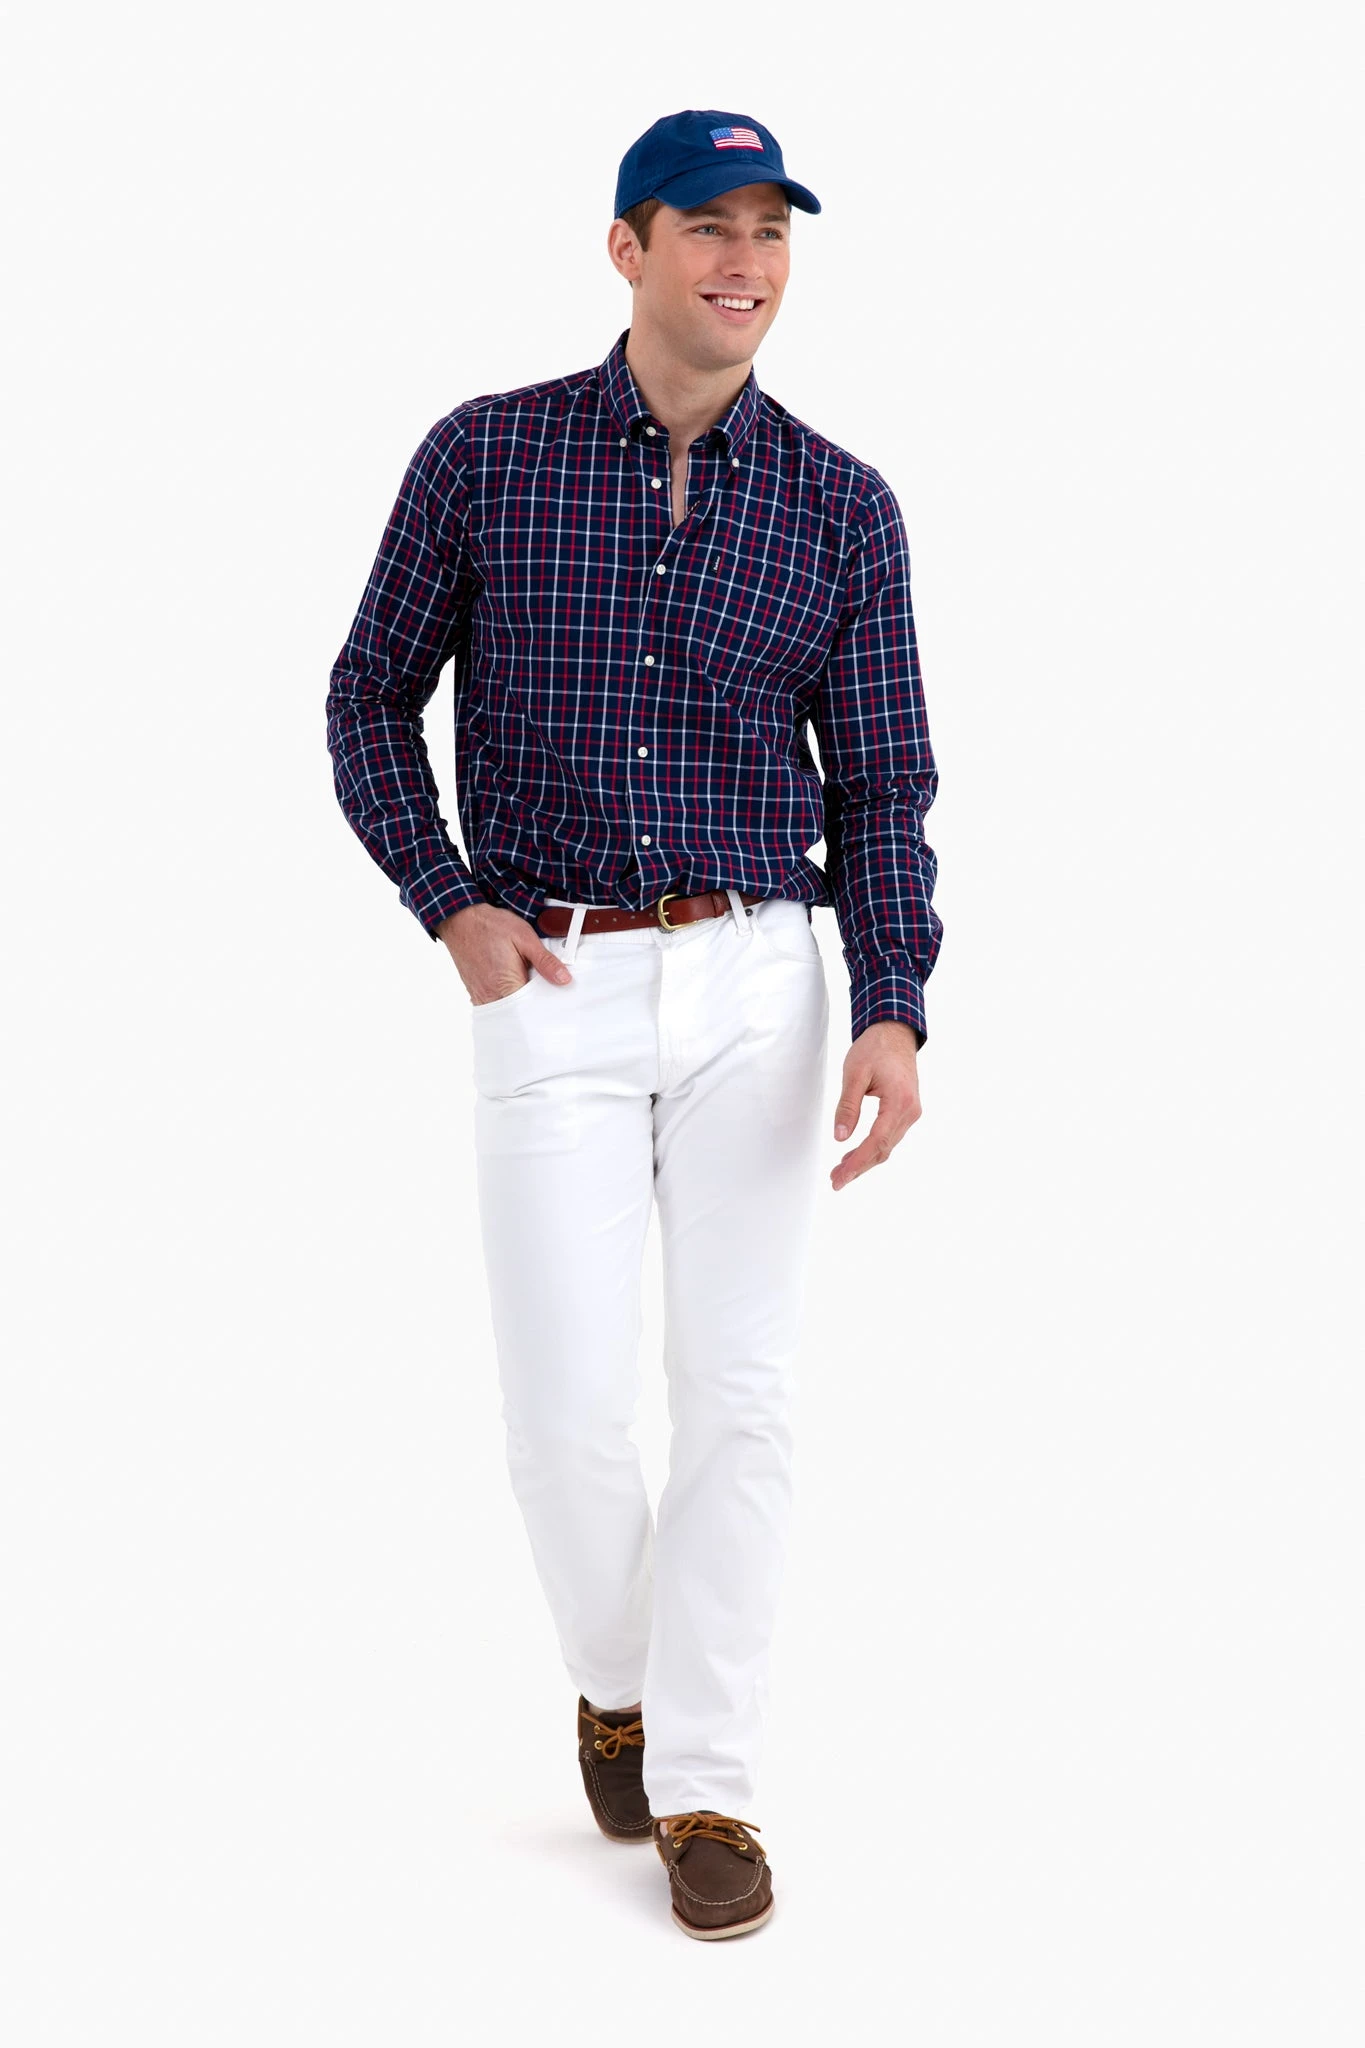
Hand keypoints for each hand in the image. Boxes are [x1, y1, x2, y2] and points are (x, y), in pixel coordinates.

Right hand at [435, 903, 572, 1005]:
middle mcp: (491, 996)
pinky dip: (508, 1002)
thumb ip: (545, 961)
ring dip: (521, 1005)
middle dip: (535, 1008)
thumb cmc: (490, 926)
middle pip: (520, 1015)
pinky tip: (516, 988)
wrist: (461, 920)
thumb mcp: (524, 937)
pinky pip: (496, 1007)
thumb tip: (564, 979)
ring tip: (531, 989)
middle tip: (546, 993)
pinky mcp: (476, 994)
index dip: (547, 1007)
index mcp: (506, 985)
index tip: (557, 1001)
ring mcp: (481, 997)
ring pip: (507, 1012)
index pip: (532, 1010)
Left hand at [830, 1022, 921, 1190]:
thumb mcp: (854, 1073)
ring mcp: (911, 1113)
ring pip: (887, 1146)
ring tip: (840, 1170)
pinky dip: (872, 1148)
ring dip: (864, 1160)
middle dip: (858, 1167)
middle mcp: (910, 1111)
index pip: (876, 1141)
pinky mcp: (907, 1112)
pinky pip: (889, 1137)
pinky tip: (854, 1154)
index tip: (840, 1175)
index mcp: (899, 1102)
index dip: (857, 1162)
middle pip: (883, 1149)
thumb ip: (848, 1106)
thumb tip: (840, 1137)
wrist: (895, 1033)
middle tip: (835, 1180)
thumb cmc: (875, 1049)